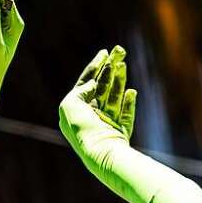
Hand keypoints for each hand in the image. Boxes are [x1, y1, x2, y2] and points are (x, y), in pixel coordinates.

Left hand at [58, 45, 136, 165]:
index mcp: (75, 113)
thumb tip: (92, 84)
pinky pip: (126, 114)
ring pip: (114, 97)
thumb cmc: (82, 130)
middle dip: (110, 68)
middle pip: (102, 87)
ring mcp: (106, 125)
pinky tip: (131, 91)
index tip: (104, 52)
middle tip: (120, 50)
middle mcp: (90, 118)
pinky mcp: (120, 133)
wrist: (100, 152)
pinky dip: (128, 102)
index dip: (94, 67)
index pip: (85, 84)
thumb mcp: (70, 105)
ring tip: (123, 64)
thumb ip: (79, 90)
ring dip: (119, 79)